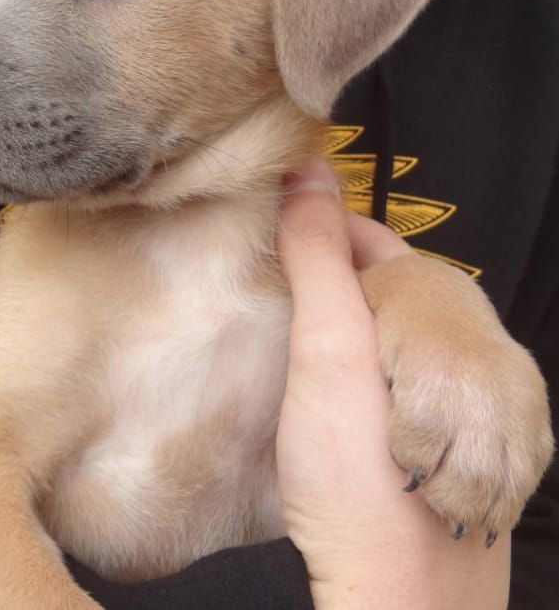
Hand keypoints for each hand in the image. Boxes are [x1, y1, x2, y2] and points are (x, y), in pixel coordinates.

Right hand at [276, 158, 509, 609]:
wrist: (403, 595)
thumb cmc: (360, 473)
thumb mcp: (328, 348)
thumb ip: (317, 257)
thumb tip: (304, 170)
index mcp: (442, 307)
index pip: (372, 241)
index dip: (318, 230)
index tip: (269, 237)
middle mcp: (470, 342)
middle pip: (383, 285)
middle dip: (327, 277)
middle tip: (268, 288)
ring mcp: (466, 391)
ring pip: (392, 329)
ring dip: (342, 322)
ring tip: (290, 334)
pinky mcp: (455, 433)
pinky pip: (402, 373)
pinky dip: (363, 365)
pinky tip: (331, 389)